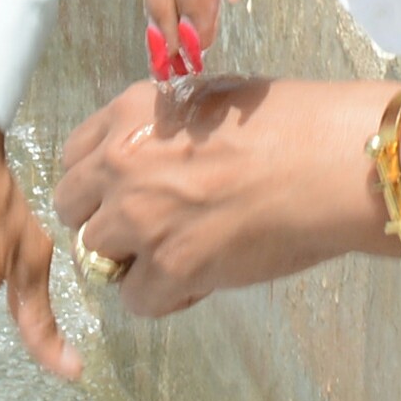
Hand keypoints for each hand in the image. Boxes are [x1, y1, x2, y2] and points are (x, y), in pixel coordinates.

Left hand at [51, 77, 398, 317]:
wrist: (329, 161)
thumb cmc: (288, 123)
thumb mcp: (205, 100)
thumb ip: (161, 130)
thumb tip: (148, 160)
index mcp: (129, 113)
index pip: (72, 156)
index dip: (97, 181)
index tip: (120, 193)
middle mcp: (121, 163)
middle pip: (71, 209)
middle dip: (103, 222)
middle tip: (146, 230)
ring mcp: (141, 217)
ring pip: (95, 257)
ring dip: (131, 262)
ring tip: (178, 256)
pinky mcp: (171, 267)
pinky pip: (136, 300)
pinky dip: (164, 297)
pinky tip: (199, 281)